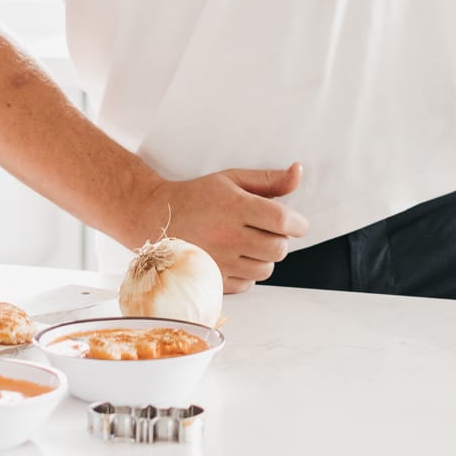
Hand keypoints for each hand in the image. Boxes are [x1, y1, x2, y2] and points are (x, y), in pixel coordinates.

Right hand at [148, 162, 307, 292]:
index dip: (298, 223)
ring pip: (266, 269)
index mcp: (235, 207)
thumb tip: (298, 172)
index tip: (296, 222)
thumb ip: (269, 179)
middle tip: (265, 229)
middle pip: (279, 248)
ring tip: (248, 242)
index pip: (282, 221)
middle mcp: (228, 236)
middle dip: (280, 239)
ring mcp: (220, 261)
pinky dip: (247, 272)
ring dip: (264, 256)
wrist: (157, 218)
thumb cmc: (197, 197)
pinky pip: (248, 283)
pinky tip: (235, 256)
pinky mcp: (213, 279)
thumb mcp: (232, 179)